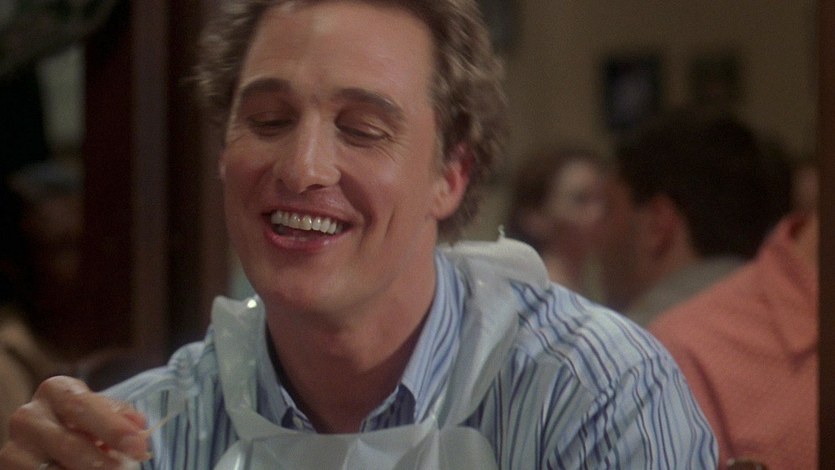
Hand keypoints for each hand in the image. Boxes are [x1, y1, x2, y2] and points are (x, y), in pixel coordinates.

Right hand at [0, 376, 150, 468]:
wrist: (47, 445)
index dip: (113, 428)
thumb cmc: (82, 423)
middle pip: (69, 443)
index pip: (83, 407)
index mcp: (55, 390)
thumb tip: (138, 425)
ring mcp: (14, 446)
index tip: (139, 446)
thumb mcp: (100, 412)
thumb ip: (118, 416)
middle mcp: (28, 415)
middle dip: (104, 460)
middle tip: (127, 468)